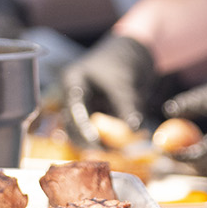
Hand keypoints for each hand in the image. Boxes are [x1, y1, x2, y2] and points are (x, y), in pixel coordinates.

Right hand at [60, 33, 160, 147]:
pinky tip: (118, 150)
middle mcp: (73, 96)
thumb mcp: (125, 84)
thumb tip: (134, 130)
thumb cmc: (123, 61)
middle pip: (72, 124)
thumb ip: (128, 106)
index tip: (94, 141)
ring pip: (83, 132)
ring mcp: (83, 106)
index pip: (73, 108)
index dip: (82, 127)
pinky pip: (96, 132)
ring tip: (114, 154)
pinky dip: (106, 142)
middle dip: (87, 141)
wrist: (133, 53)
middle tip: (104, 154)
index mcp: (73, 82)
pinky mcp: (94, 114)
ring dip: (96, 144)